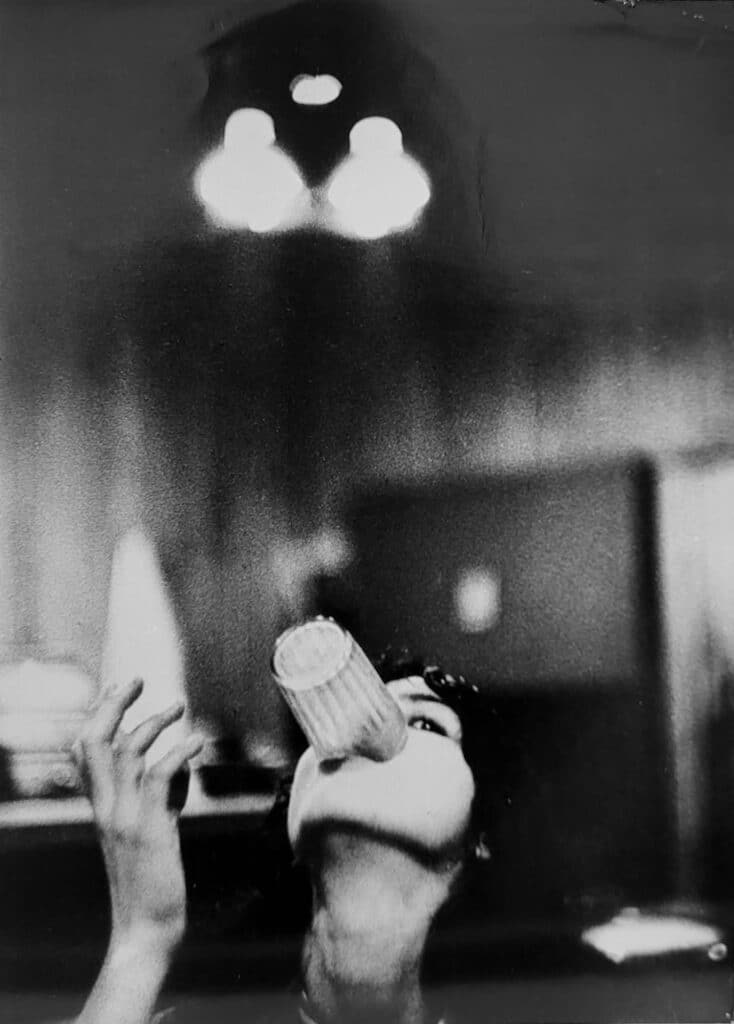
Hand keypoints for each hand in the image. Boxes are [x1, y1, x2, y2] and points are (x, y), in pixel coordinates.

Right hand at [73, 679, 203, 954]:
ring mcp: (125, 817)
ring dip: (153, 721)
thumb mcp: (155, 828)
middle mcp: (106, 808)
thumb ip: (162, 795)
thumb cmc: (154, 882)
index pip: (85, 750)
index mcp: (102, 807)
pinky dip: (178, 751)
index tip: (120, 687)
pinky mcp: (149, 829)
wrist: (146, 931)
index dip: (99, 714)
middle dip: (112, 703)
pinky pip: (157, 776)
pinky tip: (197, 742)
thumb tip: (182, 763)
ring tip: (179, 707)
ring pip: (124, 751)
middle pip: (93, 740)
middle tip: (137, 680)